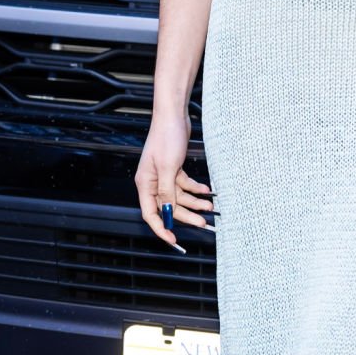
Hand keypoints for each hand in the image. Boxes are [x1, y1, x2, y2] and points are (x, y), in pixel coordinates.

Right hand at [135, 109, 215, 246]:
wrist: (174, 115)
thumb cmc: (166, 136)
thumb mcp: (168, 167)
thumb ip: (168, 191)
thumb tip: (169, 211)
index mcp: (145, 184)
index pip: (150, 213)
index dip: (161, 228)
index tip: (173, 239)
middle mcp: (153, 182)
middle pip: (169, 206)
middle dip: (186, 215)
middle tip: (202, 223)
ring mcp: (164, 176)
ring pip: (180, 197)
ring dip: (194, 202)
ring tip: (210, 206)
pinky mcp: (174, 169)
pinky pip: (185, 185)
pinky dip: (196, 188)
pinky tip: (207, 190)